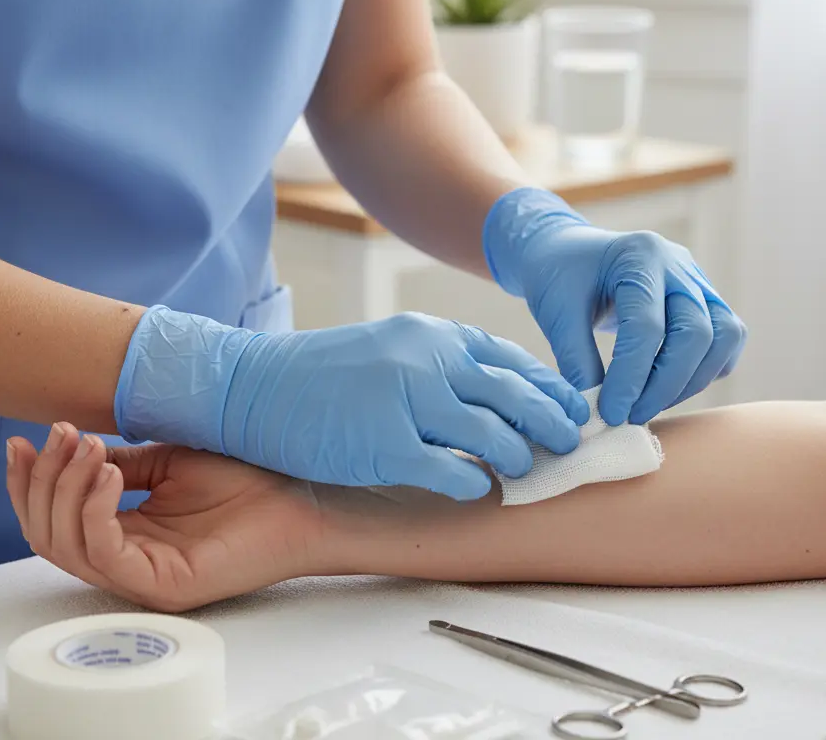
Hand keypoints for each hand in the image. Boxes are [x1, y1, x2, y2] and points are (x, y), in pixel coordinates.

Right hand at [6, 424, 320, 610]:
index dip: (31, 482)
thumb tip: (73, 448)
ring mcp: (141, 577)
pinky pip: (104, 554)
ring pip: (66, 545)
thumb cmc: (245, 475)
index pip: (54, 519)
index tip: (27, 439)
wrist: (298, 493)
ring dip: (66, 489)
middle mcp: (126, 559)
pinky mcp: (161, 585)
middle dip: (42, 482)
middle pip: (48, 534)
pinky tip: (110, 473)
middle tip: (61, 436)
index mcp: (125, 532)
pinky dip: (95, 509)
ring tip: (90, 448)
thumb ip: (121, 463)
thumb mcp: (169, 460)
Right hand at [115, 309, 588, 500]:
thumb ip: (440, 364)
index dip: (549, 386)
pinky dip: (474, 484)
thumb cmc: (322, 374)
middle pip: (515, 395)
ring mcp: (407, 399)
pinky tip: (478, 491)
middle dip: (552, 423)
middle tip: (568, 445)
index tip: (572, 408)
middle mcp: (426, 359)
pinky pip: (451, 472)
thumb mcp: (390, 348)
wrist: (254, 385)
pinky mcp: (385, 444)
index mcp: (431, 335)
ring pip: (493, 434)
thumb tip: (495, 396)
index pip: (510, 359)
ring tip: (522, 469)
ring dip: (517, 457)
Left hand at [484, 188, 746, 425]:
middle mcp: (677, 264)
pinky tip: (671, 389)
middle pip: (694, 333)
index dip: (631, 377)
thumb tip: (596, 415)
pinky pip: (727, 339)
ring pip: (722, 337)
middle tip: (631, 416)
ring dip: (690, 382)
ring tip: (648, 406)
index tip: (611, 412)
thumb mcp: (556, 313)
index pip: (647, 326)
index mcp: (638, 255)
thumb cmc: (557, 277)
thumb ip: (577, 360)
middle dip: (664, 385)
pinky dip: (708, 369)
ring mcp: (697, 279)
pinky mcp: (706, 298)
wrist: (567, 252)